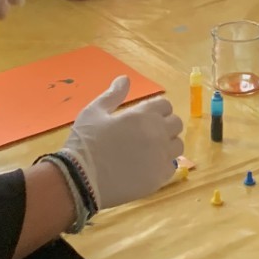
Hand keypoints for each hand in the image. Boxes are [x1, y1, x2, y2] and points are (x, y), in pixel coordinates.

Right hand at [61, 78, 184, 211]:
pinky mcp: (159, 178)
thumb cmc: (85, 142)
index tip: (144, 117)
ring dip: (167, 145)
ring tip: (149, 150)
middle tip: (146, 133)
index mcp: (143, 115)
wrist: (81, 179)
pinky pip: (172, 167)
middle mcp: (158, 134)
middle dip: (164, 125)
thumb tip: (125, 79)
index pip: (165, 105)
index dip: (156, 109)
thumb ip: (113, 95)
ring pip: (177, 145)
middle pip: (176, 124)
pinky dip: (163, 165)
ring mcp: (161, 157)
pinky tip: (147, 167)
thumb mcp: (94, 112)